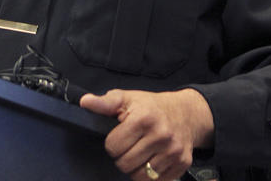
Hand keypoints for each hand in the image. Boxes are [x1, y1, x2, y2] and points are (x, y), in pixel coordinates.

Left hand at [80, 88, 213, 180]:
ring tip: (139, 154)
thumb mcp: (127, 98)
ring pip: (140, 177)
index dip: (111, 144)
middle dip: (122, 157)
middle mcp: (161, 135)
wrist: (186, 113)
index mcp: (144, 118)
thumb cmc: (151, 106)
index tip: (118, 137)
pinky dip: (150, 176)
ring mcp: (173, 152)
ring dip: (135, 169)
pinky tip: (151, 161)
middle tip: (128, 147)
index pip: (113, 147)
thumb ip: (105, 102)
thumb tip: (85, 102)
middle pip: (125, 164)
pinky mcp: (182, 164)